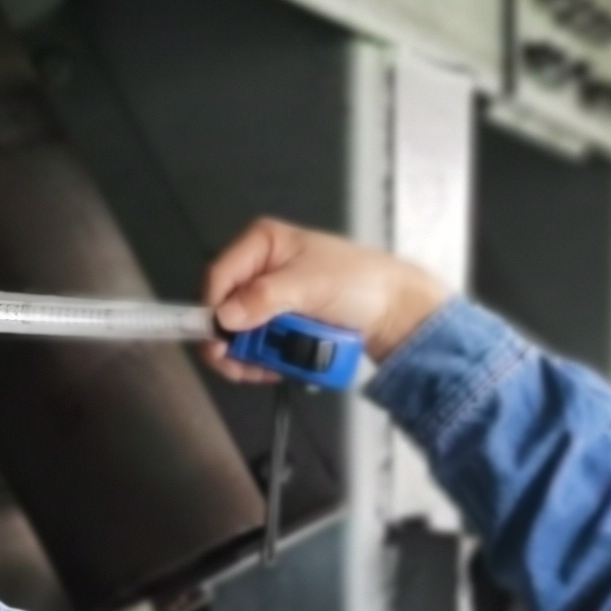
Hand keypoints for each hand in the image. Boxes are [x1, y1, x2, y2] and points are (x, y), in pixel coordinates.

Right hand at [198, 219, 450, 384]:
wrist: (396, 310)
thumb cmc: (362, 282)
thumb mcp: (309, 286)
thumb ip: (264, 298)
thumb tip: (226, 315)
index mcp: (263, 243)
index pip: (218, 276)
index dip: (214, 311)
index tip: (221, 341)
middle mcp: (261, 268)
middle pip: (223, 310)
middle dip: (233, 342)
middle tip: (244, 365)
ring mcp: (269, 297)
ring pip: (238, 334)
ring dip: (250, 357)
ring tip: (270, 368)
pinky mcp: (280, 320)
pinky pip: (257, 345)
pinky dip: (264, 361)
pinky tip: (278, 367)